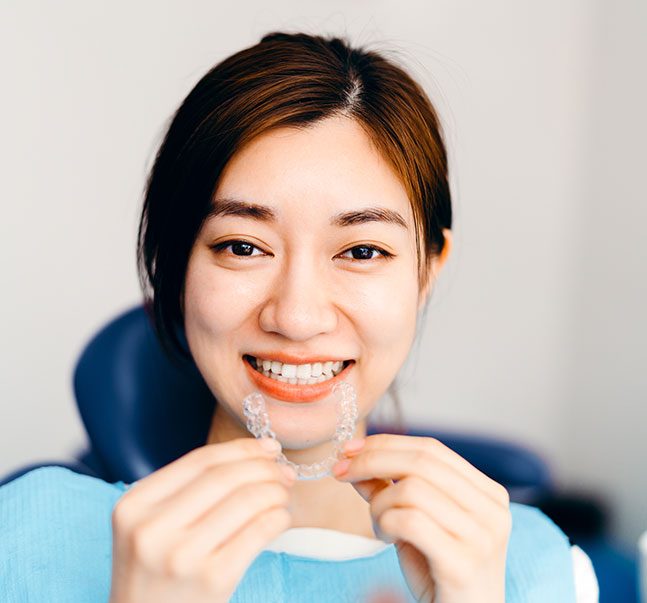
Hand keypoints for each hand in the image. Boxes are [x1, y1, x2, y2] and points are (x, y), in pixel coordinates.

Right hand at [109, 438, 294, 602]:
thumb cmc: (157, 576)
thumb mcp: (149, 528)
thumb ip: (188, 491)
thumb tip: (258, 454)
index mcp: (133, 506)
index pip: (199, 461)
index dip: (241, 449)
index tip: (268, 446)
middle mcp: (151, 529)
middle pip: (225, 477)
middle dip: (264, 468)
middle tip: (284, 471)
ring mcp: (181, 556)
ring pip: (247, 500)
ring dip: (275, 492)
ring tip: (283, 495)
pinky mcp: (212, 580)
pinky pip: (259, 531)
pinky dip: (278, 517)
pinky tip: (281, 518)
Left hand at [332, 434, 510, 602]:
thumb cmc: (439, 574)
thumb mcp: (415, 522)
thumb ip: (390, 489)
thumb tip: (353, 458)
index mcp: (487, 493)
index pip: (431, 449)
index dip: (386, 443)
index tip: (349, 449)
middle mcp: (492, 510)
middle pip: (421, 462)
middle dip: (371, 461)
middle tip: (340, 472)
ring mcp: (482, 537)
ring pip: (411, 489)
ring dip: (379, 503)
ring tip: (379, 525)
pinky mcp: (463, 563)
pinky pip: (409, 521)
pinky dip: (385, 523)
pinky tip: (387, 539)